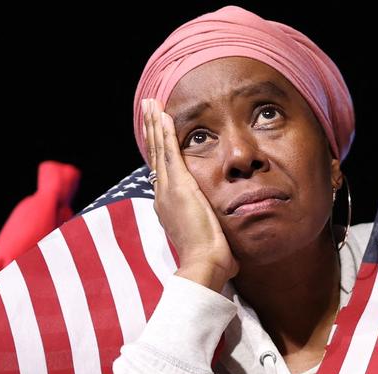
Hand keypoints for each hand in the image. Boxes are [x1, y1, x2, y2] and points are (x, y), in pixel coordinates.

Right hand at [141, 98, 237, 292]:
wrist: (203, 265)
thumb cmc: (211, 261)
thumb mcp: (212, 241)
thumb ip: (216, 235)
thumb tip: (230, 248)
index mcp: (169, 208)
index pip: (163, 173)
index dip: (159, 152)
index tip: (158, 136)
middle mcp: (164, 197)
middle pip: (156, 156)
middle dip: (152, 131)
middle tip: (148, 109)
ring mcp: (168, 190)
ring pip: (158, 150)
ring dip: (155, 125)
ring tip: (151, 104)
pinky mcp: (178, 186)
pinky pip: (168, 152)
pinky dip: (164, 133)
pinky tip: (162, 115)